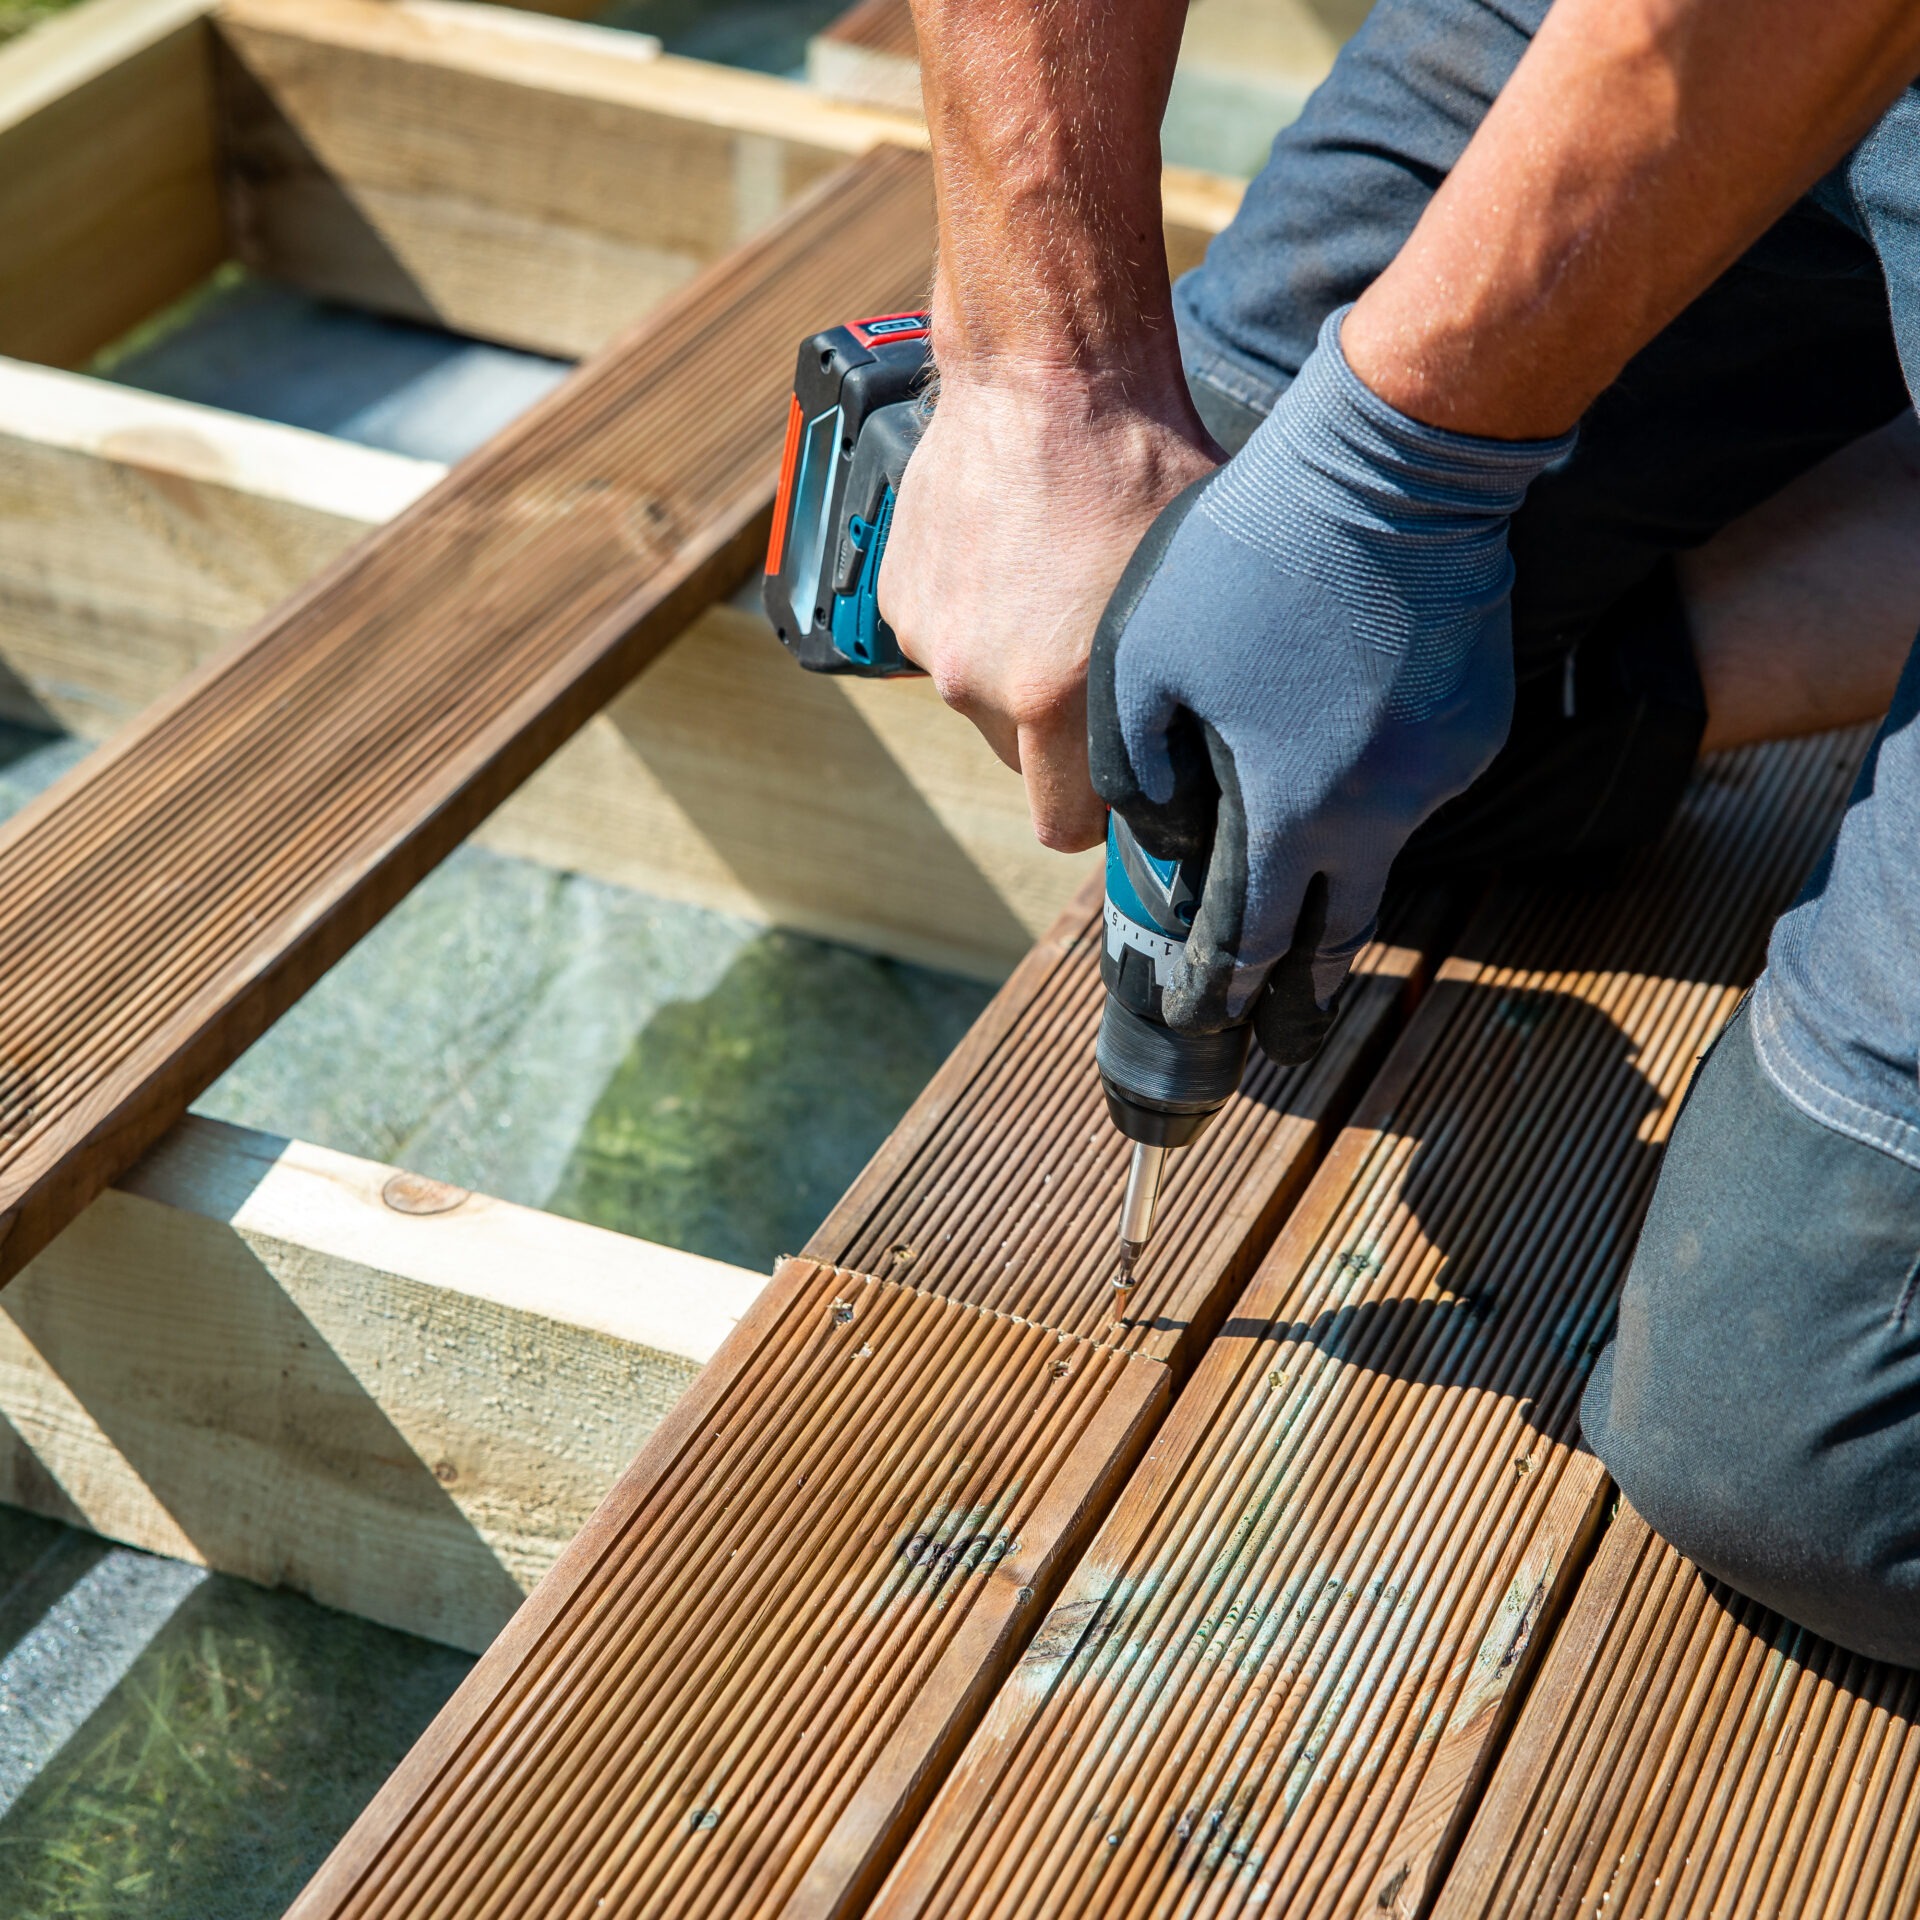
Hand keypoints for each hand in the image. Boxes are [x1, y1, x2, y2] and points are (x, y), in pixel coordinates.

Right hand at [878, 370, 1218, 851]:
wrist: (1045, 369)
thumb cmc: (1142, 465)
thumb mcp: (1198, 593)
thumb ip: (1193, 693)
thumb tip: (1217, 762)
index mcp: (1054, 696)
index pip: (1063, 825)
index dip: (1102, 811)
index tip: (1126, 780)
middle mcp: (979, 681)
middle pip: (1024, 760)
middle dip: (1061, 731)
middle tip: (1100, 655)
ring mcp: (931, 639)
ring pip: (985, 696)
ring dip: (1016, 666)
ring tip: (1057, 588)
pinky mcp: (899, 596)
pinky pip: (948, 639)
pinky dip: (977, 616)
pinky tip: (1016, 558)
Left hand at [1088, 308, 1574, 1063]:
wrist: (1394, 464)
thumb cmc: (1251, 556)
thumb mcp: (1145, 657)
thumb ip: (1137, 766)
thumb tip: (1162, 836)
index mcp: (1296, 805)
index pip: (1258, 934)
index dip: (1226, 985)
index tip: (1204, 1019)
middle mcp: (1384, 807)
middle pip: (1343, 924)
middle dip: (1306, 985)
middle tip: (1285, 1026)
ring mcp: (1444, 768)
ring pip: (1381, 849)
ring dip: (1338, 872)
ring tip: (1298, 883)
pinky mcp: (1477, 724)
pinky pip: (1414, 786)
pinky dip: (1374, 795)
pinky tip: (1338, 758)